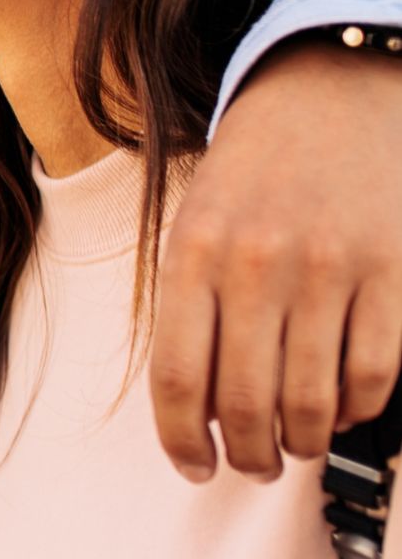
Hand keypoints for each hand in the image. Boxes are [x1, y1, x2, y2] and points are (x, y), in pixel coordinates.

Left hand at [152, 40, 401, 482]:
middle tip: (249, 463)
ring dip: (299, 442)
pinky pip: (374, 376)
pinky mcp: (393, 274)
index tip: (193, 466)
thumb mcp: (195, 223)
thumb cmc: (253, 169)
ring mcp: (331, 270)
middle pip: (245, 404)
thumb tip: (197, 409)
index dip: (182, 440)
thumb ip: (193, 308)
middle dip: (246, 455)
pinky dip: (355, 408)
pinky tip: (339, 404)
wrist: (328, 93)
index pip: (179, 378)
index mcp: (195, 252)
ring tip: (292, 441)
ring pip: (312, 403)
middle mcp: (258, 264)